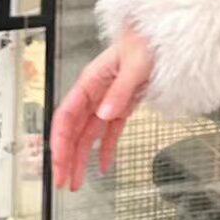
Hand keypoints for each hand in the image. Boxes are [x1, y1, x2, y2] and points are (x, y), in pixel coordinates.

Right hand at [50, 30, 153, 192]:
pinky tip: (104, 166)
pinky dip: (106, 149)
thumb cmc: (146, 41)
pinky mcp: (122, 107)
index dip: (60, 140)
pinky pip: (110, 132)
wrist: (160, 36)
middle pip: (74, 130)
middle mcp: (95, 94)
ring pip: (89, 135)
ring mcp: (107, 101)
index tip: (58, 161)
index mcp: (91, 81)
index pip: (67, 116)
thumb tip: (104, 113)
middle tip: (63, 181)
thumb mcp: (136, 63)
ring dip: (82, 159)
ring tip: (76, 182)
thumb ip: (120, 90)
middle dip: (66, 157)